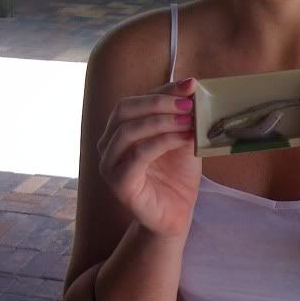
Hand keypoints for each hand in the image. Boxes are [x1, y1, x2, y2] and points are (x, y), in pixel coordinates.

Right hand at [97, 78, 200, 238]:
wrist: (176, 214)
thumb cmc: (177, 175)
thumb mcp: (182, 138)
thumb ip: (181, 115)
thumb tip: (191, 86)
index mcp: (120, 129)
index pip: (136, 100)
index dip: (163, 90)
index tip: (190, 85)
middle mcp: (108, 144)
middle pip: (125, 110)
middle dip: (159, 103)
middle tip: (188, 104)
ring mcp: (109, 164)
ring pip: (128, 131)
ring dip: (162, 121)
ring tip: (189, 121)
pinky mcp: (119, 183)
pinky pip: (137, 155)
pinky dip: (162, 142)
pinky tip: (184, 137)